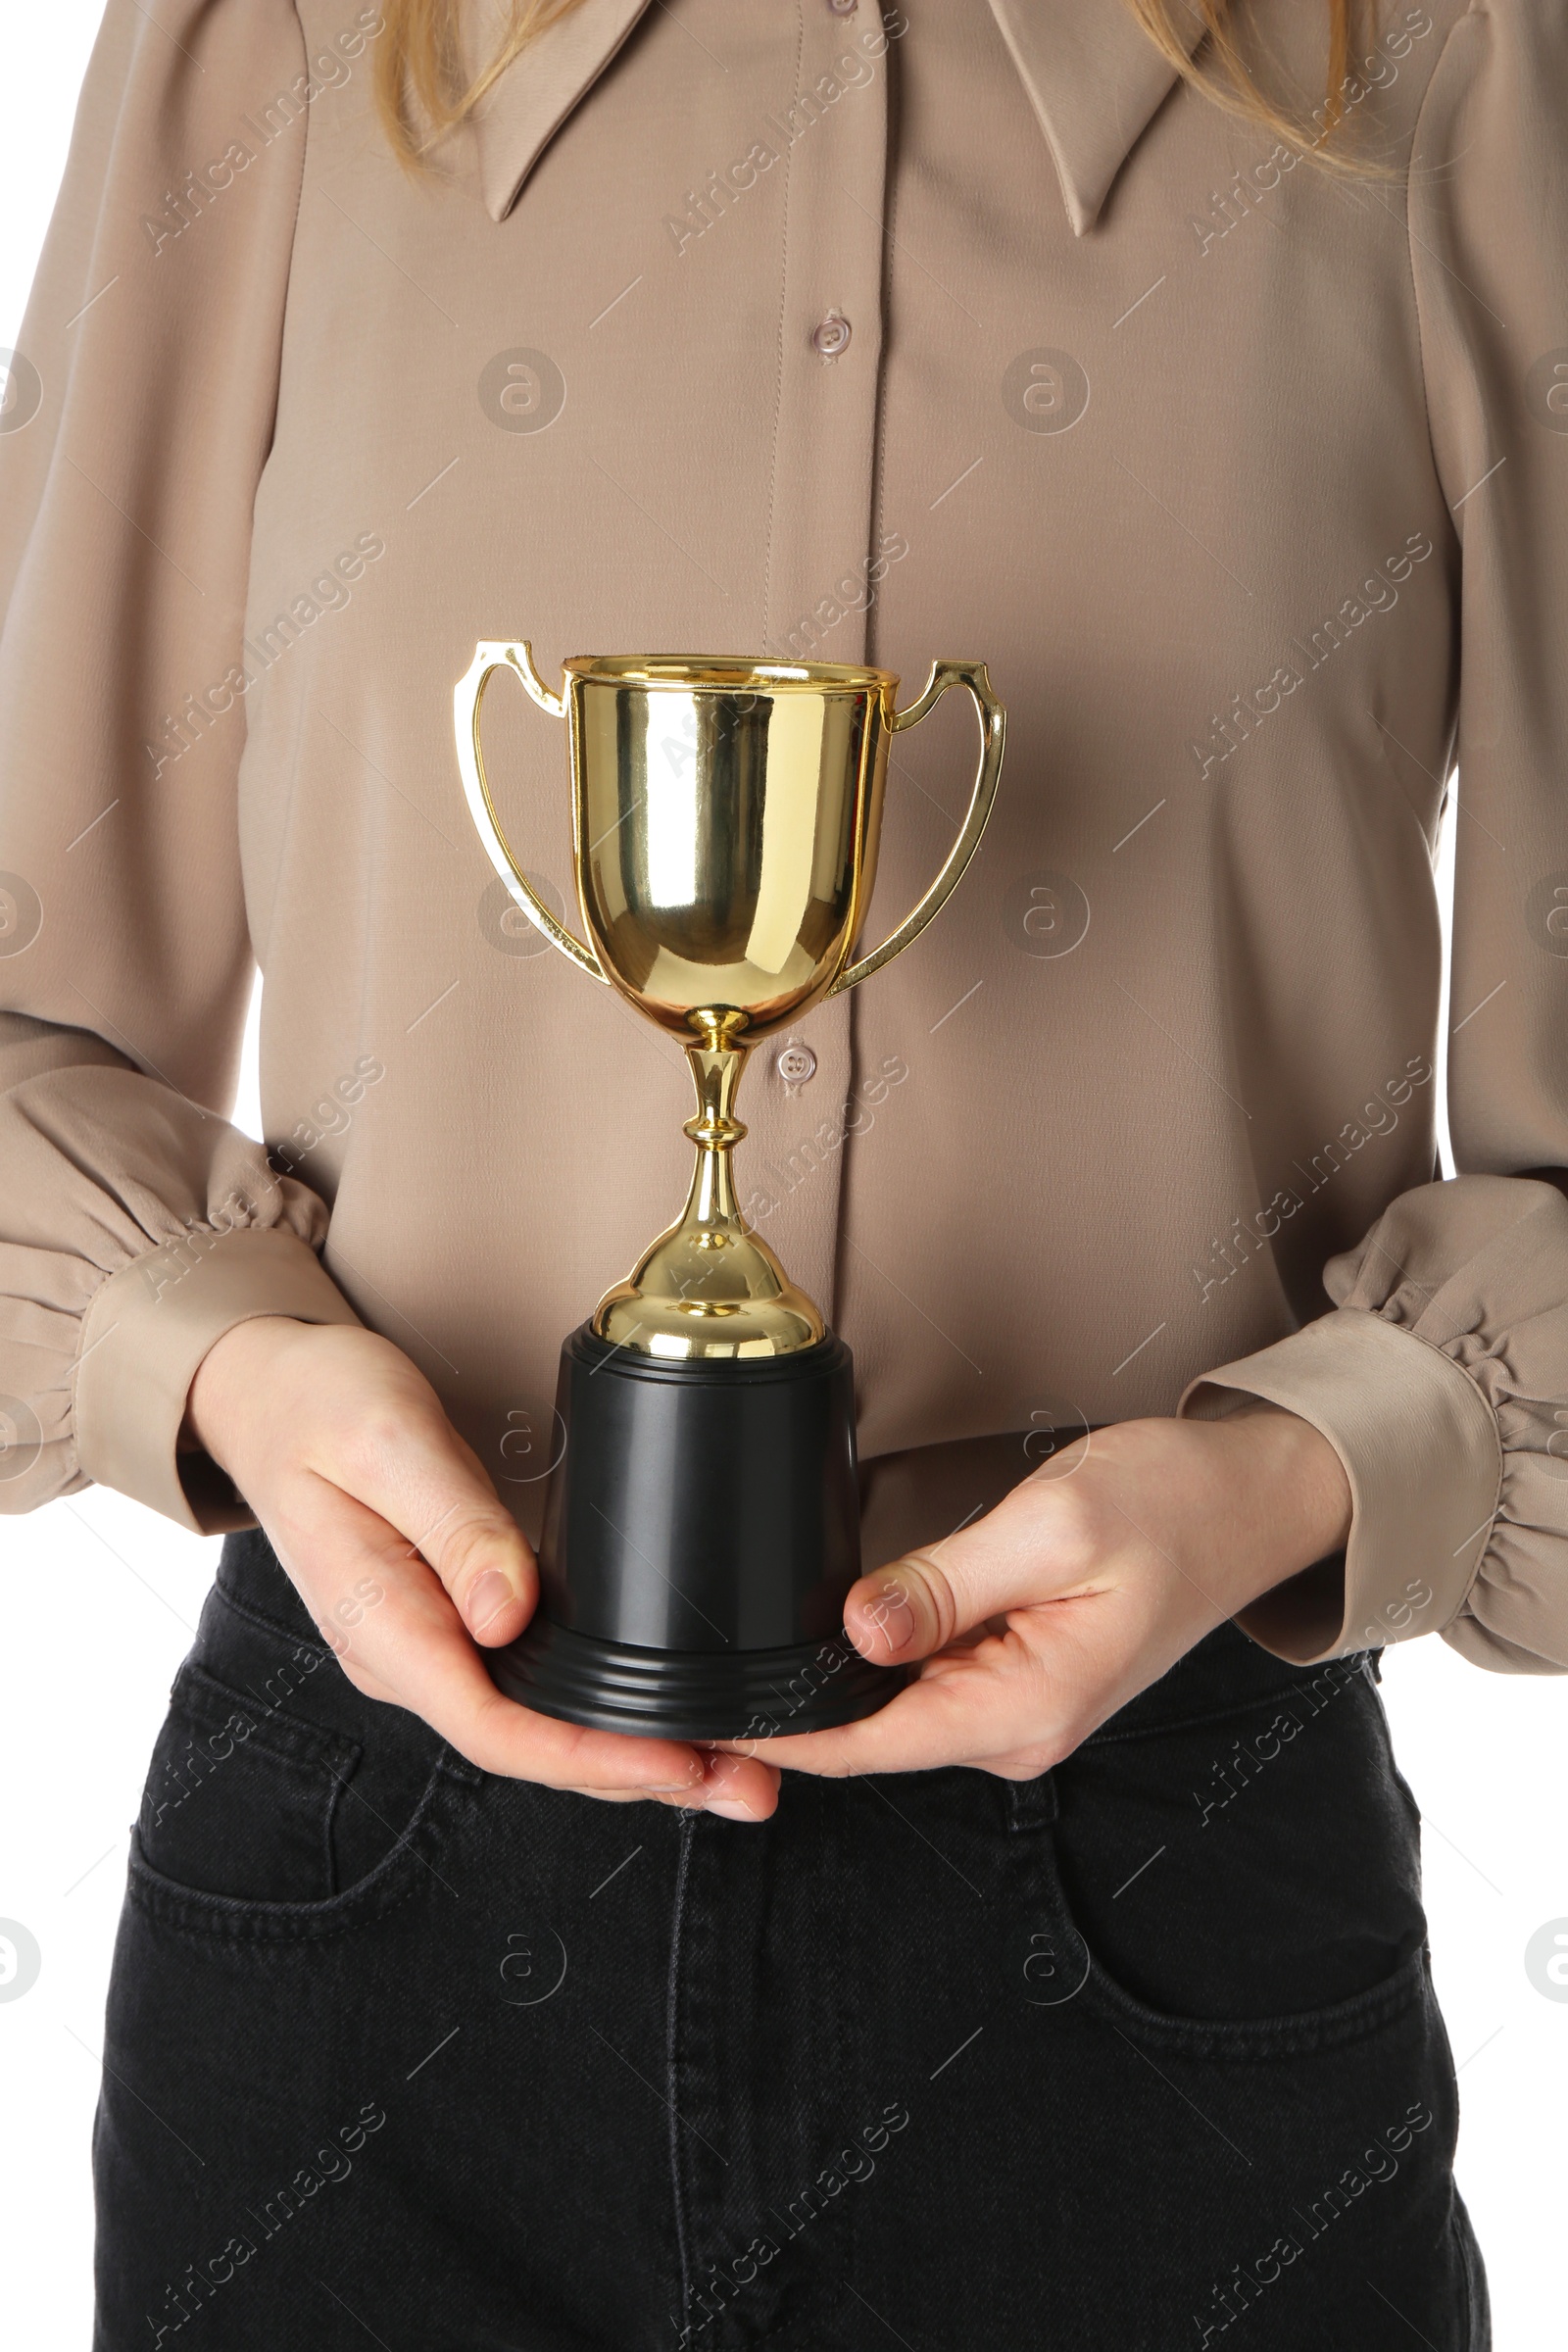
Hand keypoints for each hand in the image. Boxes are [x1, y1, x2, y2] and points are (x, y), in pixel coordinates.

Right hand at [185, 1317, 778, 1819]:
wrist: (268, 1393)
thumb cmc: (321, 1405)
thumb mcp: (387, 1442)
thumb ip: (452, 1526)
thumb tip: (506, 1613)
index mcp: (382, 1627)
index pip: (496, 1727)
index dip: (592, 1757)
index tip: (678, 1760)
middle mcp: (404, 1659)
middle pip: (530, 1749)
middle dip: (639, 1774)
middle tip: (747, 1782)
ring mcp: (429, 1649)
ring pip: (538, 1730)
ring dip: (632, 1755)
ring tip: (735, 1766)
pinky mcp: (452, 1627)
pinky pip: (533, 1692)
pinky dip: (603, 1715)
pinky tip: (664, 1716)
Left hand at [744, 1406, 1351, 1781]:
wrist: (1250, 1500)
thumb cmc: (1171, 1504)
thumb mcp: (1050, 1527)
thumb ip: (944, 1583)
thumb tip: (855, 1632)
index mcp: (1025, 1707)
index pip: (867, 1745)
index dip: (776, 1734)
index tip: (701, 1713)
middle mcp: (1017, 1729)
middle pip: (868, 1735)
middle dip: (787, 1711)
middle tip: (700, 1667)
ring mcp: (1017, 1707)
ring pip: (889, 1708)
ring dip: (825, 1683)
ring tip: (746, 1642)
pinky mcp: (1016, 1677)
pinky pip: (922, 1680)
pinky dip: (870, 1661)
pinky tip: (830, 1628)